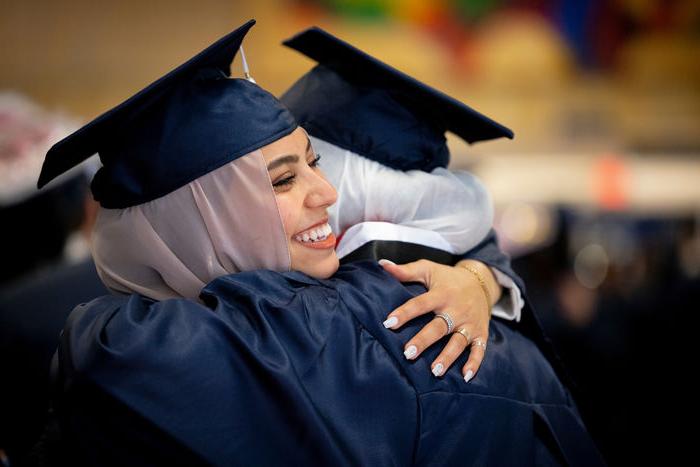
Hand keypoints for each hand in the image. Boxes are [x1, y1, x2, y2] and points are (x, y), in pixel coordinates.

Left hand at [379, 259, 500, 382]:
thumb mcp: (428, 269)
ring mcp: (469, 323)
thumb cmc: (447, 278)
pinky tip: (465, 376)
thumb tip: (382, 265)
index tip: (388, 323)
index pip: (420, 304)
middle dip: (424, 341)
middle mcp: (456, 310)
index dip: (404, 313)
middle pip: (439, 327)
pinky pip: (479, 350)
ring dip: (447, 357)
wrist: (481, 282)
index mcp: (441, 294)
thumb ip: (405, 270)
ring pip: (458, 342)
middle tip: (407, 354)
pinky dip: (474, 363)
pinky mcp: (481, 334)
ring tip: (434, 371)